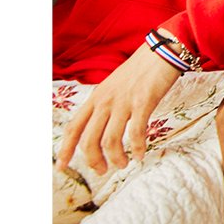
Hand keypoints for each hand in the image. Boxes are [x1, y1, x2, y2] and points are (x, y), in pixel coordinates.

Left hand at [55, 38, 181, 173]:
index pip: (74, 128)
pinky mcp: (142, 103)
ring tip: (123, 164)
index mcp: (96, 98)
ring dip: (115, 158)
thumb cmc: (141, 70)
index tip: (61, 167)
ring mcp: (123, 103)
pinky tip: (141, 155)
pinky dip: (137, 148)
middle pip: (89, 140)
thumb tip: (102, 126)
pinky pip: (135, 133)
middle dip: (94, 161)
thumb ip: (106, 104)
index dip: (65, 149)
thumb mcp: (114, 86)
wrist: (161, 52)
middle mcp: (105, 102)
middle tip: (103, 171)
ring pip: (110, 140)